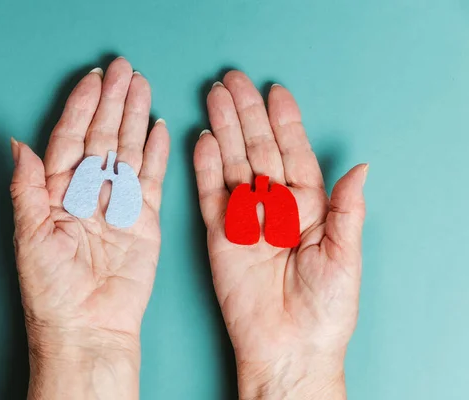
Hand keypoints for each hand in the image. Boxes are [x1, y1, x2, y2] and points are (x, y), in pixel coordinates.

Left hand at [10, 57, 169, 398]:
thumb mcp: (30, 234)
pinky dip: (156, 153)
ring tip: (142, 87)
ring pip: (128, 150)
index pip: (70, 139)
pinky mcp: (144, 218)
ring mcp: (118, 203)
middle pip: (102, 137)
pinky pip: (151, 178)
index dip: (82, 108)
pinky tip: (158, 129)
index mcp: (57, 192)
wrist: (88, 326)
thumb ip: (27, 186)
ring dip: (135, 118)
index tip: (93, 79)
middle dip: (113, 102)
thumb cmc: (52, 289)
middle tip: (125, 69)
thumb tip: (16, 143)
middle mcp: (88, 192)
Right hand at [194, 72, 366, 399]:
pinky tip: (205, 141)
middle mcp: (275, 207)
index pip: (294, 154)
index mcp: (309, 209)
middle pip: (260, 151)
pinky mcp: (219, 236)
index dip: (285, 123)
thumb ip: (347, 210)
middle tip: (234, 81)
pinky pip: (210, 196)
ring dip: (225, 131)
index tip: (276, 92)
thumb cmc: (324, 309)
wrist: (289, 348)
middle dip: (247, 115)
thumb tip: (362, 166)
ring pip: (233, 165)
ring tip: (215, 98)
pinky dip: (206, 169)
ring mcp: (244, 219)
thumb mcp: (345, 257)